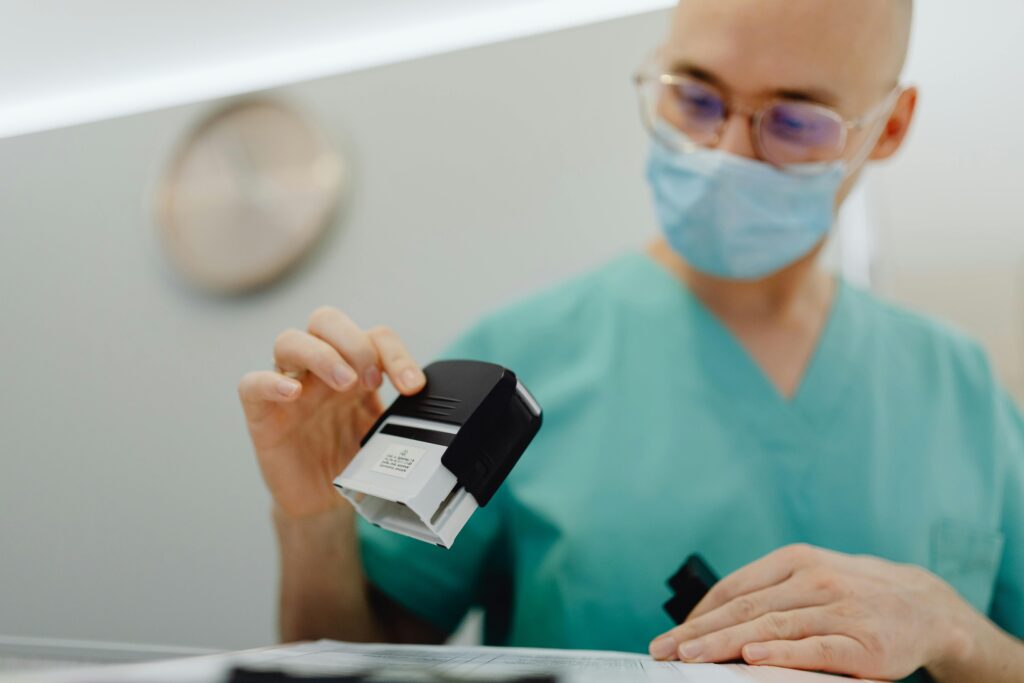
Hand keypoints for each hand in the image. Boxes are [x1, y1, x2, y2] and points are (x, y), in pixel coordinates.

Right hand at [238, 307, 425, 517]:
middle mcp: (320, 370)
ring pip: (289, 341)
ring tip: (345, 384)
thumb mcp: (387, 434)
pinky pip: (252, 384)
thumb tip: (433, 405)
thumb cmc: (352, 460)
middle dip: (353, 341)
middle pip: (326, 320)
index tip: (412, 386)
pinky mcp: (262, 413)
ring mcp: (288, 387)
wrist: (324, 502)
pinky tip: (293, 393)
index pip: (374, 336)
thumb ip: (406, 416)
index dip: (396, 354)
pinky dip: (270, 381)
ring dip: (322, 355)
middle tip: (371, 379)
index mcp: (355, 368)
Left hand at [648, 544, 975, 679]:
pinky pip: (814, 648)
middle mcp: (814, 578)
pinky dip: (781, 653)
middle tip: (668, 650)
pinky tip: (752, 658)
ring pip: (772, 626)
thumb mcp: (810, 578)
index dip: (700, 613)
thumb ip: (768, 592)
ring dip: (727, 643)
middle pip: (746, 607)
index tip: (673, 635)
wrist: (925, 606)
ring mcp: (839, 608)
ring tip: (694, 656)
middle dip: (701, 631)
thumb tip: (711, 618)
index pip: (735, 587)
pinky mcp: (863, 641)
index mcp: (795, 560)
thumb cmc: (853, 595)